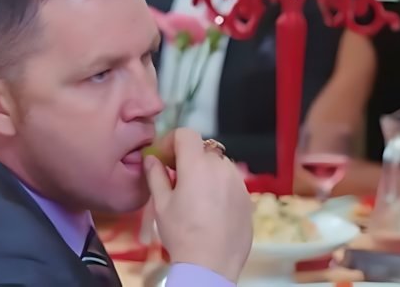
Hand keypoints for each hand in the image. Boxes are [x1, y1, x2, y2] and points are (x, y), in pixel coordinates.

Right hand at [144, 128, 251, 281]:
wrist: (211, 265)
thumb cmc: (182, 234)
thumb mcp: (161, 204)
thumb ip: (156, 175)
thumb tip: (152, 159)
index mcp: (197, 165)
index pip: (186, 134)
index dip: (171, 141)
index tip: (164, 158)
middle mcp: (221, 168)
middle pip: (203, 149)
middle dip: (187, 158)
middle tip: (175, 178)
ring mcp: (238, 183)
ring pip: (219, 165)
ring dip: (205, 171)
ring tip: (194, 196)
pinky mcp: (247, 199)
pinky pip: (231, 183)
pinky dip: (219, 187)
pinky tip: (210, 209)